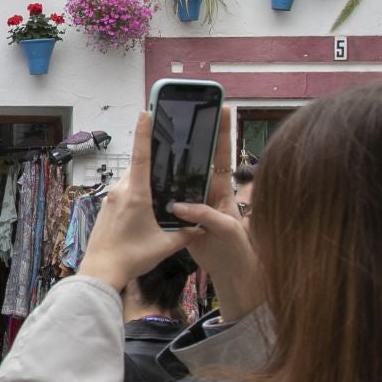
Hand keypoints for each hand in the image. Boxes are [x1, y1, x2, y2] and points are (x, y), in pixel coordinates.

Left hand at [77, 110, 196, 289]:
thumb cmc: (132, 257)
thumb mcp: (166, 245)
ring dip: (144, 179)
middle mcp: (120, 191)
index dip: (144, 132)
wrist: (100, 271)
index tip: (145, 112)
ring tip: (161, 185)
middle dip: (152, 161)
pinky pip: (123, 191)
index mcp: (136, 194)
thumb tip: (204, 227)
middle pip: (138, 167)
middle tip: (168, 153)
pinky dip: (135, 191)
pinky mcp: (105, 207)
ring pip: (130, 180)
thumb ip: (187, 233)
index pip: (141, 156)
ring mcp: (109, 198)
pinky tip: (145, 206)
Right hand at [172, 115, 262, 320]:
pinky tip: (146, 180)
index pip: (222, 156)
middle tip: (179, 117)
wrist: (230, 274)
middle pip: (197, 162)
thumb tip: (179, 205)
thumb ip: (205, 216)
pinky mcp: (181, 219)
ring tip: (156, 142)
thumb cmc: (235, 250)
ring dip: (169, 164)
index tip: (223, 107)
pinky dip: (158, 192)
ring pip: (178, 180)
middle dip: (190, 140)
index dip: (223, 132)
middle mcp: (207, 193)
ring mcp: (193, 205)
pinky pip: (167, 201)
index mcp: (222, 191)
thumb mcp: (225, 231)